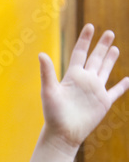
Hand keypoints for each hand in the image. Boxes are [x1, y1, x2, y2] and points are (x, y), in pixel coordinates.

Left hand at [39, 24, 128, 149]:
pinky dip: (122, 86)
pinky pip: (115, 91)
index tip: (89, 26)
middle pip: (95, 58)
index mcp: (73, 76)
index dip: (85, 39)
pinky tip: (128, 80)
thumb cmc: (53, 114)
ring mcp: (95, 91)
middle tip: (109, 32)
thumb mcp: (49, 91)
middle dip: (102, 46)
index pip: (80, 52)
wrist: (62, 134)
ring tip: (115, 48)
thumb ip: (47, 72)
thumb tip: (41, 54)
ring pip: (105, 70)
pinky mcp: (103, 103)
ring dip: (110, 60)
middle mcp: (85, 80)